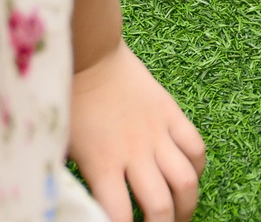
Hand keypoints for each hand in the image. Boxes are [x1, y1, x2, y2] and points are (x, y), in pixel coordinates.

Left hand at [68, 40, 206, 221]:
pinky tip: (189, 175)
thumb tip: (74, 206)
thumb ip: (74, 180)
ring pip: (186, 180)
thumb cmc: (69, 101)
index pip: (118, 217)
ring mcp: (156, 132)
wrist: (89, 55)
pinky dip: (197, 167)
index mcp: (101, 164)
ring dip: (187, 204)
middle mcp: (133, 152)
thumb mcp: (62, 146)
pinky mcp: (170, 113)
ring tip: (181, 213)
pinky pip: (196, 146)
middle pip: (160, 206)